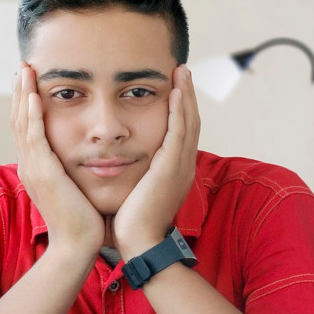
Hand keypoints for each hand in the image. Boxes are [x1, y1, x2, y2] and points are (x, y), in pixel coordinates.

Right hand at [10, 63, 104, 259]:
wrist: (78, 245)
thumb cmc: (81, 219)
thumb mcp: (71, 188)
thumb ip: (68, 169)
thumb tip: (78, 157)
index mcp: (36, 167)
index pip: (26, 128)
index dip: (25, 103)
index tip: (30, 81)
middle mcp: (29, 164)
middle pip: (18, 120)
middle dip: (19, 92)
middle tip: (22, 66)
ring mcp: (33, 168)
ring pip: (22, 123)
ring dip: (22, 95)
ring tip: (24, 70)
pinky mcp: (43, 172)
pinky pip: (34, 137)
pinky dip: (31, 114)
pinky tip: (33, 95)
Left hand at [112, 64, 200, 259]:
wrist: (139, 242)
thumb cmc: (132, 220)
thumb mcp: (138, 191)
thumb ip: (138, 173)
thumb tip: (123, 162)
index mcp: (175, 170)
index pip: (181, 132)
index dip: (180, 108)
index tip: (175, 87)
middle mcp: (183, 165)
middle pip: (190, 122)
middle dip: (187, 95)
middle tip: (183, 70)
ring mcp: (181, 166)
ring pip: (188, 122)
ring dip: (186, 95)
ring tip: (182, 72)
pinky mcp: (172, 169)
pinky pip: (178, 132)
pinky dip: (179, 111)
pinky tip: (175, 92)